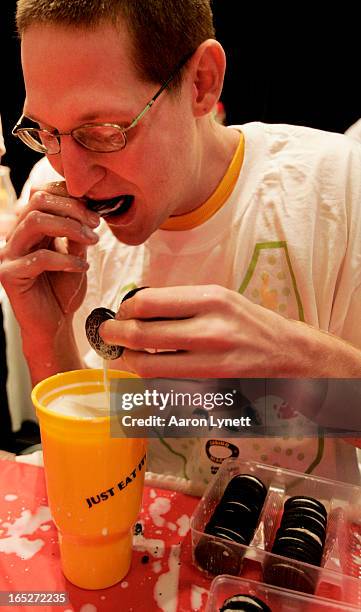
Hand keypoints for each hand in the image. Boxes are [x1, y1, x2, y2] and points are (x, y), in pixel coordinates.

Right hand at [0, 181, 99, 342]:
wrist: (55, 323)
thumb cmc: (63, 289)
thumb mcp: (76, 255)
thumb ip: (76, 232)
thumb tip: (88, 208)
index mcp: (30, 229)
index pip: (40, 194)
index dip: (68, 196)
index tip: (94, 211)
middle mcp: (15, 237)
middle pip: (38, 201)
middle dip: (72, 209)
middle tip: (95, 225)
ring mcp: (8, 254)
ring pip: (35, 221)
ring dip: (70, 227)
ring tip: (91, 241)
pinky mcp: (9, 274)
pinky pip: (40, 257)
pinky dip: (66, 260)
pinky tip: (81, 267)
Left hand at [99, 285, 303, 376]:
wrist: (288, 354)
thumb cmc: (250, 323)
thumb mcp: (220, 298)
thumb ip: (180, 303)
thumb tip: (136, 309)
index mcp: (211, 299)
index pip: (148, 303)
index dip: (126, 309)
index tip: (121, 312)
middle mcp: (210, 330)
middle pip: (142, 335)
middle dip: (115, 335)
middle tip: (107, 334)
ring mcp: (211, 362)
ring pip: (149, 367)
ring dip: (126, 361)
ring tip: (121, 354)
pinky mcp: (211, 387)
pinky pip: (166, 384)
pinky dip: (149, 378)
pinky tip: (146, 370)